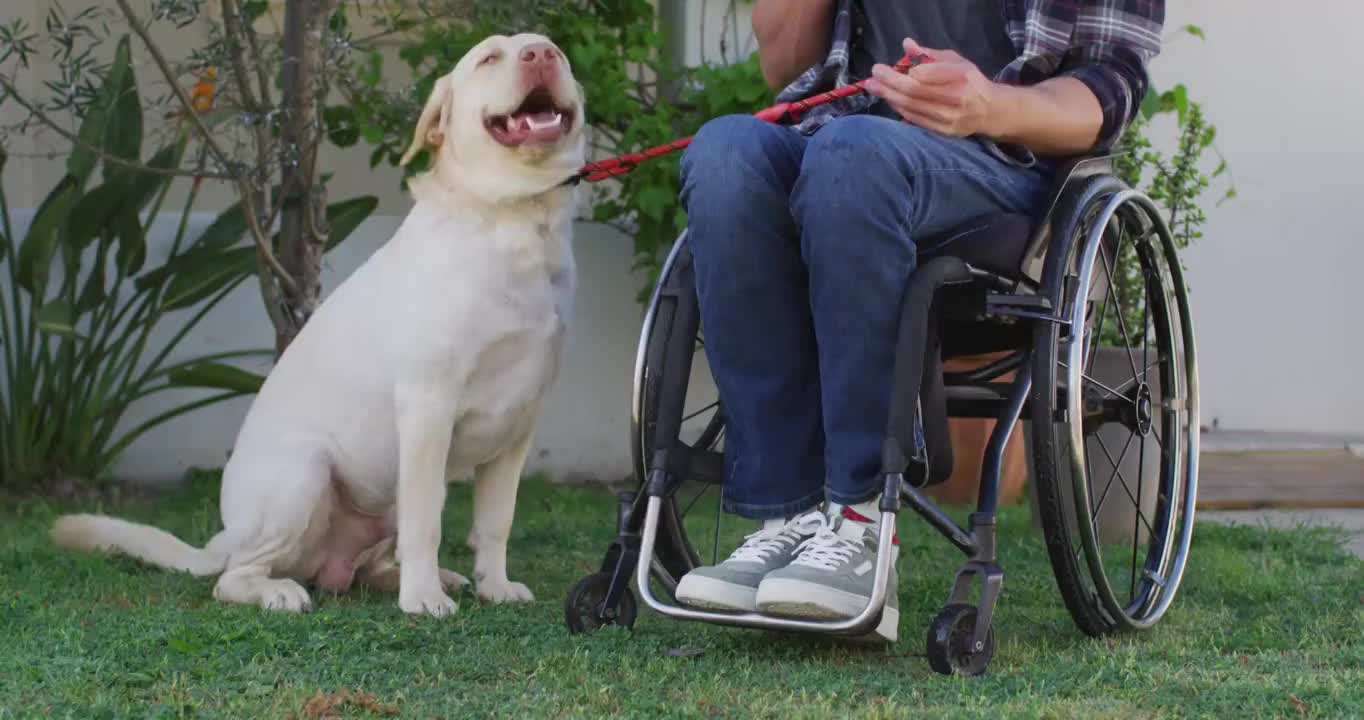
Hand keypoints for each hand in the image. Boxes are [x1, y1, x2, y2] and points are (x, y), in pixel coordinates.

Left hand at [864, 37, 1006, 137]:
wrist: (989, 111)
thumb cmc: (970, 81)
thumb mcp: (955, 61)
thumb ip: (929, 54)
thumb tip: (906, 44)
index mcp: (962, 76)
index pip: (927, 74)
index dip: (903, 72)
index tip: (883, 67)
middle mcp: (956, 98)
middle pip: (915, 92)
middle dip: (889, 84)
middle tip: (872, 77)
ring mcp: (950, 117)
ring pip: (912, 107)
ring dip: (889, 97)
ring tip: (874, 88)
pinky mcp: (944, 131)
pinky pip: (915, 119)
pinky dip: (899, 109)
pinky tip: (889, 100)